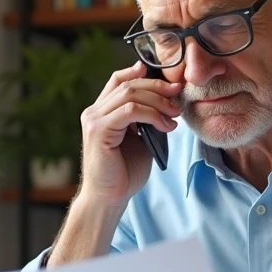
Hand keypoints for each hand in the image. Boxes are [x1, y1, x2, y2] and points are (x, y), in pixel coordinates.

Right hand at [78, 61, 181, 206]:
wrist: (109, 198)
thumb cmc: (124, 172)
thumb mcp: (140, 139)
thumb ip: (146, 119)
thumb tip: (167, 102)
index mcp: (101, 112)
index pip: (119, 80)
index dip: (141, 74)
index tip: (168, 81)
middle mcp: (94, 112)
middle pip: (128, 84)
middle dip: (157, 87)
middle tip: (178, 94)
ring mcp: (94, 120)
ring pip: (130, 95)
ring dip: (158, 102)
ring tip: (174, 115)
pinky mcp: (99, 131)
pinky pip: (130, 111)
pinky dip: (152, 115)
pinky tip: (165, 126)